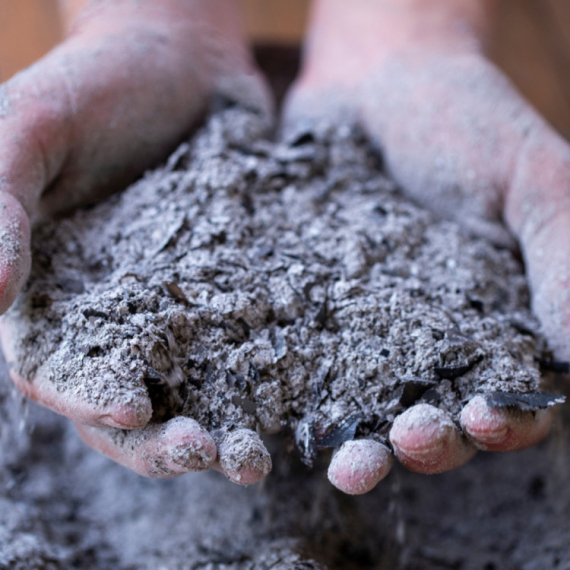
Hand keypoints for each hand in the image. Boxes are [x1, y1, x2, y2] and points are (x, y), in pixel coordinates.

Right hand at [0, 0, 271, 481]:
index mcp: (55, 295)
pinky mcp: (231, 291)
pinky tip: (294, 403)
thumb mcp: (32, 129)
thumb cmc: (96, 84)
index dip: (89, 399)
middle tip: (208, 452)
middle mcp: (118, 317)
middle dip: (161, 440)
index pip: (59, 371)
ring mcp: (179, 308)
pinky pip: (246, 345)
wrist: (181, 57)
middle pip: (129, 405)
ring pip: (192, 392)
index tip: (135, 407)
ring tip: (253, 457)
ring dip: (218, 431)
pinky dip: (265, 381)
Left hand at [285, 0, 559, 493]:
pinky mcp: (315, 309)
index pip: (513, 395)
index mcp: (498, 319)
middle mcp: (432, 336)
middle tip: (405, 442)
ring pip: (369, 407)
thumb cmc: (464, 121)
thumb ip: (562, 259)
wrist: (374, 81)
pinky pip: (307, 362)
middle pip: (437, 418)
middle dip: (426, 445)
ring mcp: (367, 327)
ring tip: (346, 462)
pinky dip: (300, 395)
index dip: (505, 421)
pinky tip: (283, 413)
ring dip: (363, 443)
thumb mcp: (531, 178)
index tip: (483, 417)